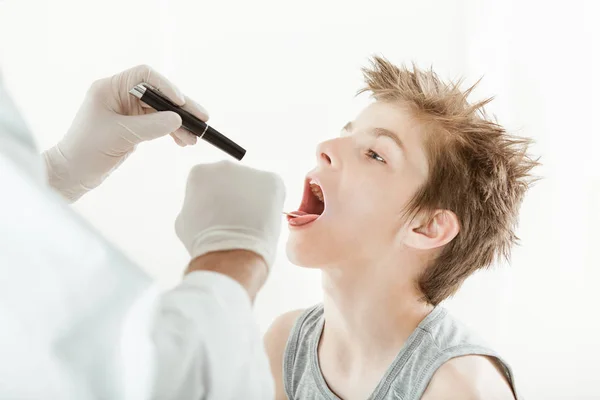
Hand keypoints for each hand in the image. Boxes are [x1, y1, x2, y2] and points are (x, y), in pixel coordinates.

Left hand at [43, 64, 208, 201]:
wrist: (72, 174)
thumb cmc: (87, 151)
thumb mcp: (121, 136)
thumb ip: (151, 126)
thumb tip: (178, 119)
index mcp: (110, 88)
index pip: (145, 76)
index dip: (166, 86)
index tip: (180, 102)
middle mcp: (120, 95)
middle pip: (158, 94)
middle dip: (181, 108)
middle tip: (202, 118)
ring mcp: (127, 111)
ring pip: (161, 111)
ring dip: (179, 123)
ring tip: (194, 138)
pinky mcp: (133, 126)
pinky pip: (158, 124)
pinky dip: (171, 132)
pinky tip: (183, 141)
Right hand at [175, 161, 285, 272]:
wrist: (230, 252)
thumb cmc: (205, 242)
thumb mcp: (186, 219)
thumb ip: (197, 203)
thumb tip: (206, 203)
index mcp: (201, 172)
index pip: (209, 181)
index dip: (213, 200)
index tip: (216, 215)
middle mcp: (224, 165)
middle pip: (232, 179)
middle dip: (235, 196)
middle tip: (235, 219)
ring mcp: (249, 171)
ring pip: (254, 186)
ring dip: (253, 200)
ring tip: (250, 223)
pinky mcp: (272, 180)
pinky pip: (273, 190)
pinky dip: (271, 204)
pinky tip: (263, 220)